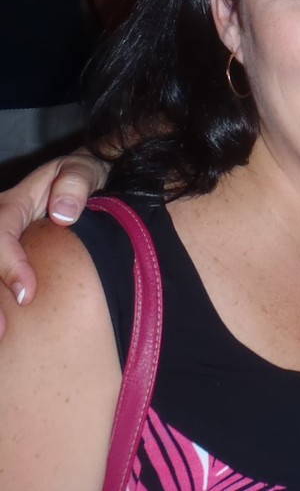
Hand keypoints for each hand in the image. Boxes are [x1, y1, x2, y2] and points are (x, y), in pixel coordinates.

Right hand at [0, 152, 106, 337]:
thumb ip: (75, 183)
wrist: (76, 184)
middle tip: (3, 331)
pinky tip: (4, 336)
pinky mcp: (0, 258)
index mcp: (11, 204)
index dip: (9, 264)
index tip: (27, 294)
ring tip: (0, 338)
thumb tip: (63, 214)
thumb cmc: (79, 178)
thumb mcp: (82, 169)